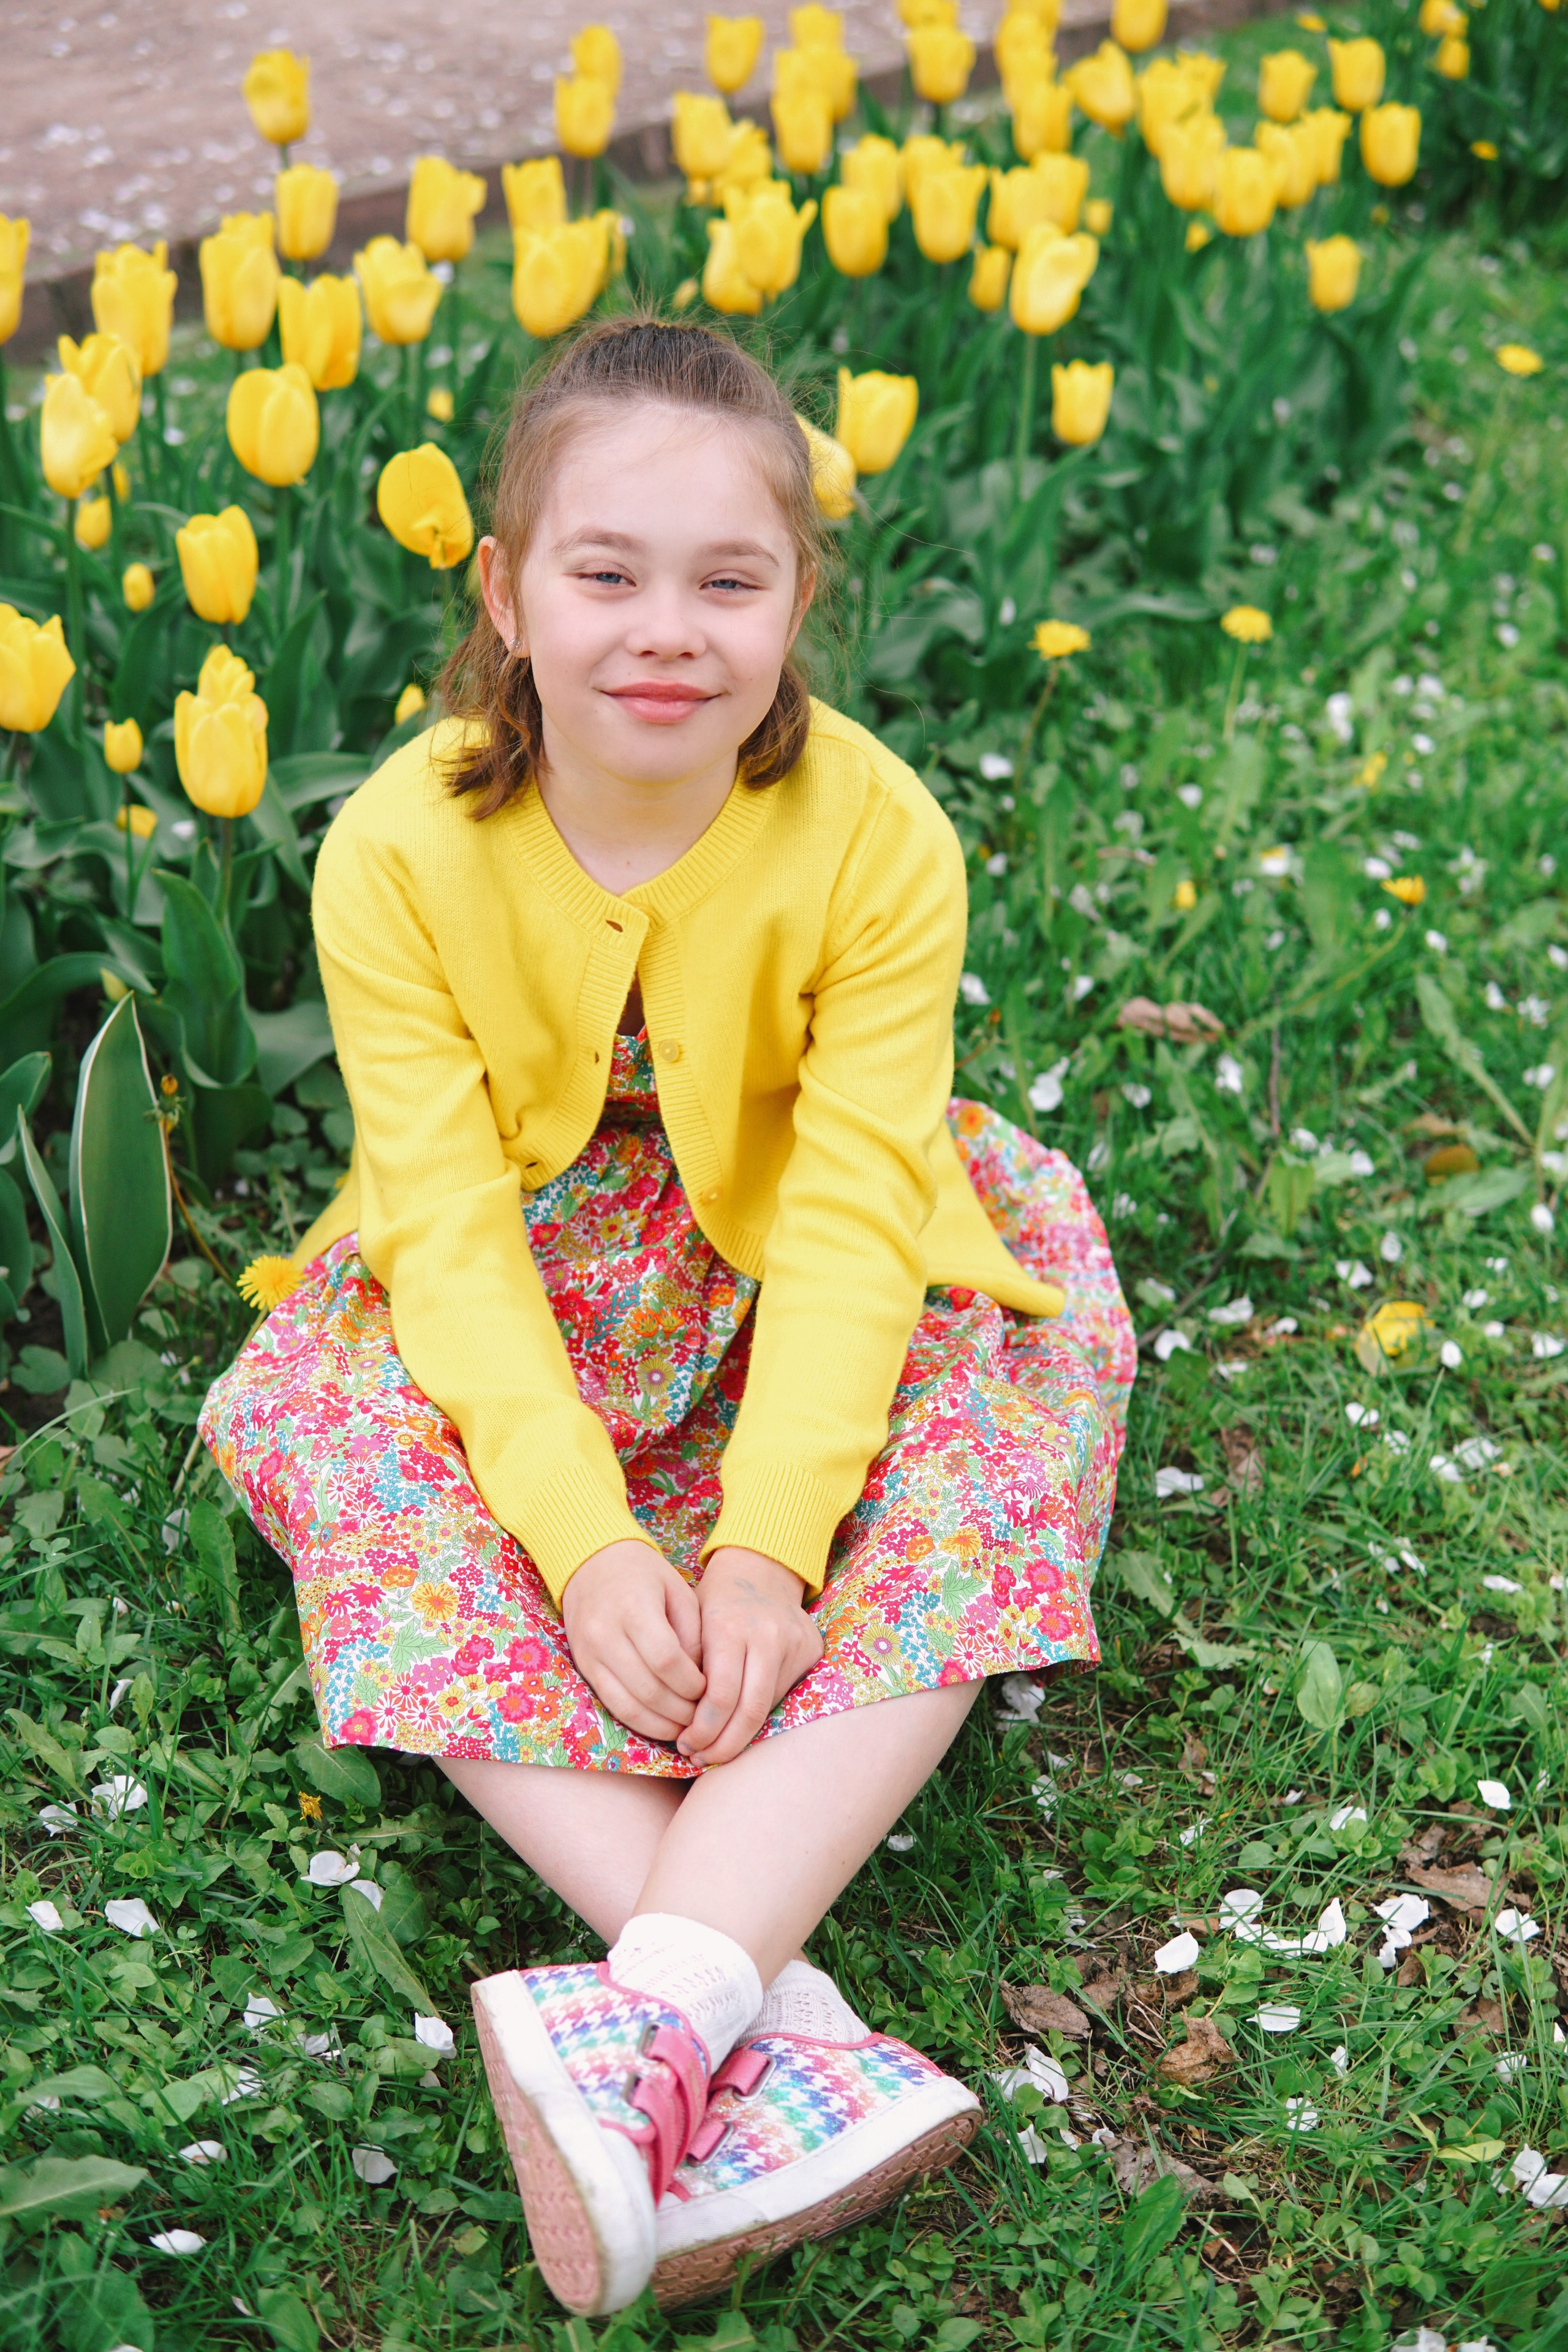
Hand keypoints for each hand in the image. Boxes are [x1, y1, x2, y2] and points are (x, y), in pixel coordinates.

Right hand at [561, 1540, 705, 1742]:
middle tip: (704, 1715)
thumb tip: (703, 1679)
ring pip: (629, 1706)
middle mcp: (606, 1634)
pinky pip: (613, 1706)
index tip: (708, 1688)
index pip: (666, 1660)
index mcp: (634, 1608)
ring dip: (663, 1724)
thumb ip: (693, 1633)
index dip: (692, 1683)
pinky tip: (663, 1723)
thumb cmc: (643, 1574)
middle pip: (649, 1690)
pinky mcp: (584, 1668)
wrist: (591, 1562)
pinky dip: (641, 1721)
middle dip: (682, 1710)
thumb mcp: (677, 1589)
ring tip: (687, 1725)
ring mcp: (590, 1655)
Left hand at [679, 1547, 823, 1767]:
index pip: (719, 1696)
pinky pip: (782, 1695)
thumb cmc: (714, 1602)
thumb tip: (678, 1727)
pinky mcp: (812, 1649)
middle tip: (700, 1758)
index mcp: (729, 1626)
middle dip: (723, 1745)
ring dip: (740, 1736)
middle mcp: (766, 1634)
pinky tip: (738, 1722)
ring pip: (768, 1707)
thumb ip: (689, 1670)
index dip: (701, 1731)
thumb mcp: (691, 1626)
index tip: (684, 1745)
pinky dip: (758, 1714)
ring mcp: (794, 1641)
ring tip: (715, 1749)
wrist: (759, 1567)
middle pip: (750, 1711)